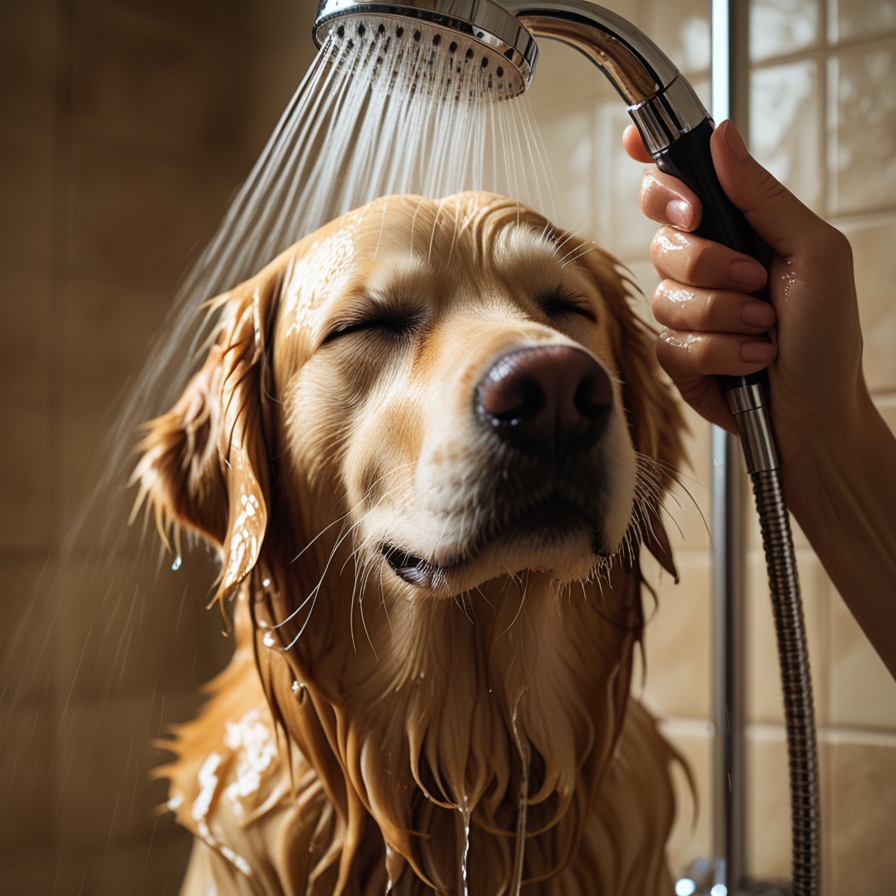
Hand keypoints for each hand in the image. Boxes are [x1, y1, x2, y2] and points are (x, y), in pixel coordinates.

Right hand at [623, 120, 866, 475]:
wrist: (817, 411)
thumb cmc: (827, 334)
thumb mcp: (815, 252)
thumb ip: (763, 196)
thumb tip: (722, 135)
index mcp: (735, 228)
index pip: (678, 183)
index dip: (657, 172)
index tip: (663, 178)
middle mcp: (703, 264)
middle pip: (662, 239)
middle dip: (708, 262)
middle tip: (751, 277)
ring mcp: (685, 310)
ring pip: (665, 296)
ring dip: (723, 316)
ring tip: (763, 328)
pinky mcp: (673, 354)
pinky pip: (669, 342)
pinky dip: (717, 352)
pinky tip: (749, 358)